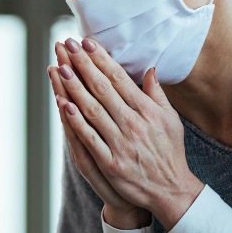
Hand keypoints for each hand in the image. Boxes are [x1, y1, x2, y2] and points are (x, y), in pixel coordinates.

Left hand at [50, 36, 204, 228]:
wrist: (171, 191)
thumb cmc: (170, 152)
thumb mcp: (171, 120)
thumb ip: (157, 94)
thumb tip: (150, 69)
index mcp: (146, 110)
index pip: (119, 78)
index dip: (101, 59)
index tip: (86, 42)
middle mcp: (133, 123)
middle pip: (102, 88)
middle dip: (82, 64)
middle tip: (66, 44)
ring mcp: (121, 143)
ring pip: (92, 110)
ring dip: (74, 87)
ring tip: (59, 67)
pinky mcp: (111, 163)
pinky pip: (90, 138)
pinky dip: (76, 121)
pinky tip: (63, 105)